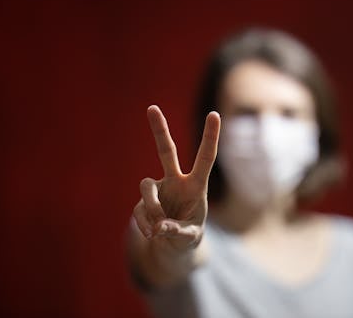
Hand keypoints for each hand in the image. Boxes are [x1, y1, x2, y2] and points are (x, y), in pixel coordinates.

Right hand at [133, 105, 219, 250]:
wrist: (172, 244)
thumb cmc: (188, 235)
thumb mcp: (189, 236)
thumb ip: (177, 231)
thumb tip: (159, 227)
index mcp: (195, 185)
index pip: (205, 158)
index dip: (210, 136)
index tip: (214, 113)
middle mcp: (175, 181)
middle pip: (166, 151)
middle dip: (159, 130)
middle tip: (152, 107)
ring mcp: (157, 189)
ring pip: (145, 186)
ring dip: (152, 208)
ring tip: (159, 228)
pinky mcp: (142, 201)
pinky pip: (139, 209)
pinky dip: (145, 224)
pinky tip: (153, 234)